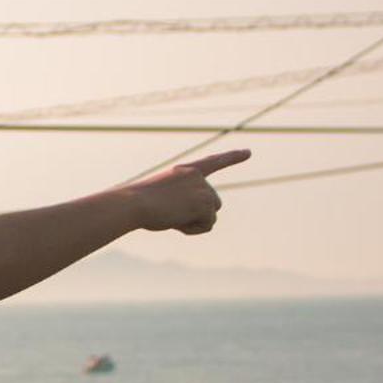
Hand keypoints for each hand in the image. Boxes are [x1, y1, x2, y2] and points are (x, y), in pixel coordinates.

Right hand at [124, 149, 249, 233]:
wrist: (133, 203)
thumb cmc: (136, 204)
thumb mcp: (159, 199)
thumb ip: (180, 204)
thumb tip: (194, 220)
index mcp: (184, 170)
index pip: (213, 162)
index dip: (232, 157)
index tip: (249, 153)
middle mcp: (197, 177)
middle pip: (213, 202)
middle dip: (198, 214)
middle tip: (171, 213)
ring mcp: (203, 188)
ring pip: (211, 214)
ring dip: (195, 221)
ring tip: (172, 216)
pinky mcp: (205, 203)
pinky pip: (208, 224)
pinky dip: (194, 229)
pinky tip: (177, 221)